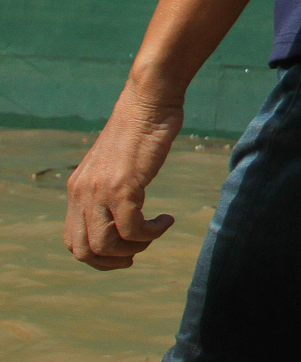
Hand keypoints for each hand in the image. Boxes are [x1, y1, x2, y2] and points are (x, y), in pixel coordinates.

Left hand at [64, 86, 184, 269]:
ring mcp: (99, 191)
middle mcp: (81, 193)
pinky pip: (132, 229)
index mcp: (78, 189)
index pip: (72, 241)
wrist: (149, 101)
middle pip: (84, 250)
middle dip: (114, 260)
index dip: (98, 256)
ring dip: (135, 248)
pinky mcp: (122, 187)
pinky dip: (152, 232)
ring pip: (105, 245)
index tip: (126, 250)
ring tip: (155, 231)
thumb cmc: (141, 128)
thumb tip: (122, 208)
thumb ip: (111, 186)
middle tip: (140, 248)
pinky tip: (167, 220)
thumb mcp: (117, 163)